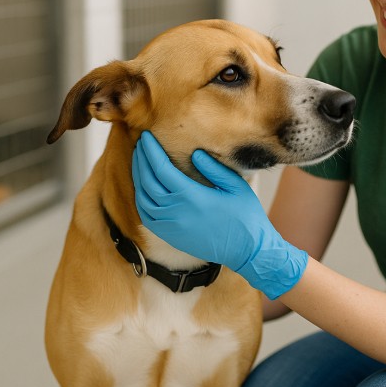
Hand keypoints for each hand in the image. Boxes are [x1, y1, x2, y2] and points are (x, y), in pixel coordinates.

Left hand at [132, 131, 307, 299]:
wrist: (247, 250)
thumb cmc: (245, 215)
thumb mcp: (235, 185)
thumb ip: (213, 168)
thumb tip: (194, 153)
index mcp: (191, 196)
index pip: (161, 168)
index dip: (151, 151)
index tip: (146, 137)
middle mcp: (175, 211)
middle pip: (147, 181)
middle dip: (141, 160)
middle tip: (140, 144)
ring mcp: (171, 226)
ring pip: (143, 198)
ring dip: (138, 178)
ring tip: (140, 162)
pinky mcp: (171, 236)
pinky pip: (146, 216)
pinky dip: (141, 198)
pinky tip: (143, 188)